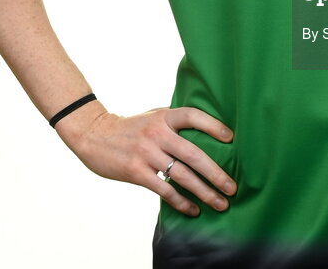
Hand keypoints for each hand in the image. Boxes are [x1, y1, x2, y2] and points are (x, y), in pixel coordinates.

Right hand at [56, 103, 237, 216]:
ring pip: (182, 176)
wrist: (94, 135)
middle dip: (216, 173)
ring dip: (204, 191)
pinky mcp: (136, 172)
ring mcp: (146, 153)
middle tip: (232, 187)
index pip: (193, 116)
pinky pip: (164, 190)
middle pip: (193, 154)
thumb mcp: (154, 116)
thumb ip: (175, 123)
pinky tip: (193, 209)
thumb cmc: (132, 127)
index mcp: (164, 116)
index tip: (231, 138)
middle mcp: (157, 133)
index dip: (213, 126)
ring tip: (220, 203)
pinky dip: (181, 201)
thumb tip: (206, 134)